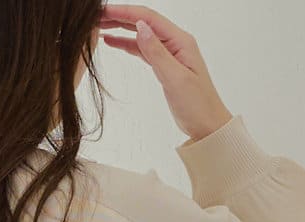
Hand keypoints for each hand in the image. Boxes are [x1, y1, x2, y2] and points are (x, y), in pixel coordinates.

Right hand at [98, 6, 233, 144]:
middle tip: (96, 17)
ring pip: (141, 35)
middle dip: (119, 17)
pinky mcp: (165, 66)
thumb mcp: (176, 79)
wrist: (208, 126)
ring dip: (121, 29)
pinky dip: (127, 45)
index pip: (148, 19)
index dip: (125, 12)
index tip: (104, 12)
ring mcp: (170, 53)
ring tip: (99, 27)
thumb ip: (157, 53)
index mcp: (180, 41)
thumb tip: (140, 27)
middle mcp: (175, 42)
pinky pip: (143, 50)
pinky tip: (113, 42)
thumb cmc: (198, 105)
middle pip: (143, 22)